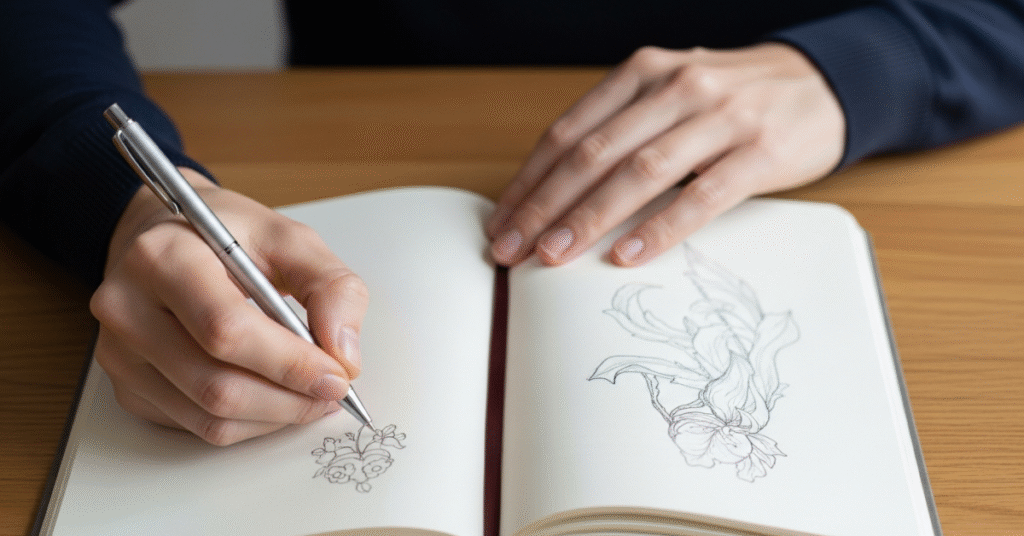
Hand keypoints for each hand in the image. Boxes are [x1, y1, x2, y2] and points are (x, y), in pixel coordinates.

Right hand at [89, 169, 368, 444]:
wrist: (168, 238)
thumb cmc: (229, 235)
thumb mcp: (291, 238)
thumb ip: (331, 287)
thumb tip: (344, 356)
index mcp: (162, 257)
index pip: (226, 330)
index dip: (290, 363)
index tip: (338, 375)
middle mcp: (126, 308)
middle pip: (216, 385)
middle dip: (290, 398)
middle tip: (333, 392)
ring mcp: (119, 353)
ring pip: (209, 416)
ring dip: (275, 416)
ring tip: (311, 395)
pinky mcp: (127, 386)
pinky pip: (197, 426)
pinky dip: (250, 421)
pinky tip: (274, 395)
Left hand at [486, 43, 844, 265]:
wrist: (822, 84)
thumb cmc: (731, 100)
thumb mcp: (669, 96)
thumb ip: (621, 130)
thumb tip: (555, 193)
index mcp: (643, 74)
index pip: (569, 132)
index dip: (529, 181)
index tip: (501, 222)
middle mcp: (676, 88)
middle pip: (594, 153)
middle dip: (544, 206)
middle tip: (511, 249)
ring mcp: (720, 117)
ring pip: (640, 172)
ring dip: (589, 218)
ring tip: (554, 256)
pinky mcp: (760, 151)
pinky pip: (703, 194)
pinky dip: (662, 227)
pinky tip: (629, 254)